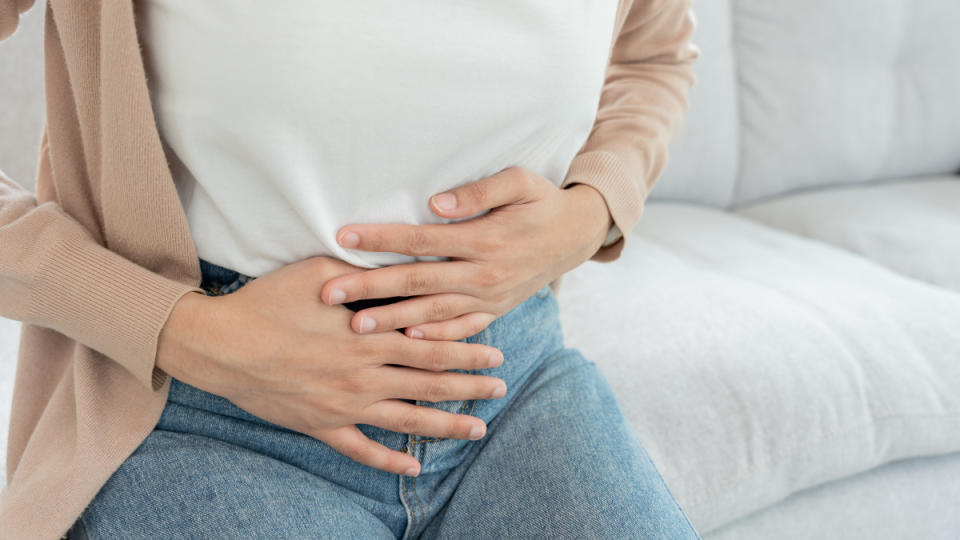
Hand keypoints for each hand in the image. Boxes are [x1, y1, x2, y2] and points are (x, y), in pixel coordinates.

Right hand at [156, 256, 506, 476]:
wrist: (220, 344)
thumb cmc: (268, 301)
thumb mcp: (320, 271)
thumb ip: (363, 272)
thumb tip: (396, 263)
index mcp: (367, 336)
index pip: (430, 343)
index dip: (465, 348)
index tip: (494, 352)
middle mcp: (363, 374)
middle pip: (429, 382)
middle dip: (469, 385)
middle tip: (500, 387)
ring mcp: (344, 405)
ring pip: (407, 419)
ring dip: (445, 424)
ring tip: (478, 427)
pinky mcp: (321, 425)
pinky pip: (360, 450)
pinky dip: (388, 459)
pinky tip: (413, 466)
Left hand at [320, 166, 612, 340]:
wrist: (576, 235)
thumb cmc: (542, 202)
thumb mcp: (520, 183)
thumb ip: (479, 193)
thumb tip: (435, 205)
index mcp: (484, 239)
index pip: (420, 239)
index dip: (381, 239)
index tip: (343, 237)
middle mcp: (483, 274)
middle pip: (416, 281)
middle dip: (370, 288)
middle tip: (329, 294)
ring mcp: (489, 298)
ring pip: (432, 312)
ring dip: (392, 320)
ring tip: (355, 326)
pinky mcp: (494, 311)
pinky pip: (461, 330)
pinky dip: (435, 338)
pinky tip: (406, 341)